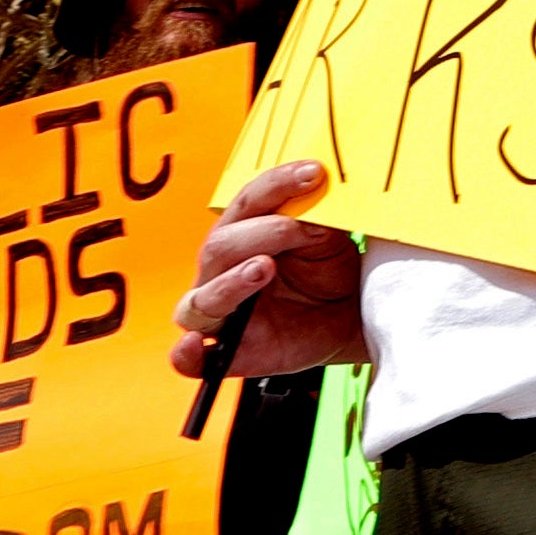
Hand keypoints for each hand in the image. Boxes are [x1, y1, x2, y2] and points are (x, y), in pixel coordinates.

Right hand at [180, 167, 368, 378]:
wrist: (349, 315)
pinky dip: (186, 354)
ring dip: (231, 282)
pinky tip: (194, 345)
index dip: (276, 186)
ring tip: (264, 267)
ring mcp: (221, 312)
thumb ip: (317, 221)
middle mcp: (222, 270)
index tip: (312, 174)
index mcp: (243, 233)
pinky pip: (190, 360)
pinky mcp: (228, 353)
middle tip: (302, 228)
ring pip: (202, 298)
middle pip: (220, 246)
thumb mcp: (329, 240)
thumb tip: (316, 203)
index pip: (246, 203)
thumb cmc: (329, 272)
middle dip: (263, 232)